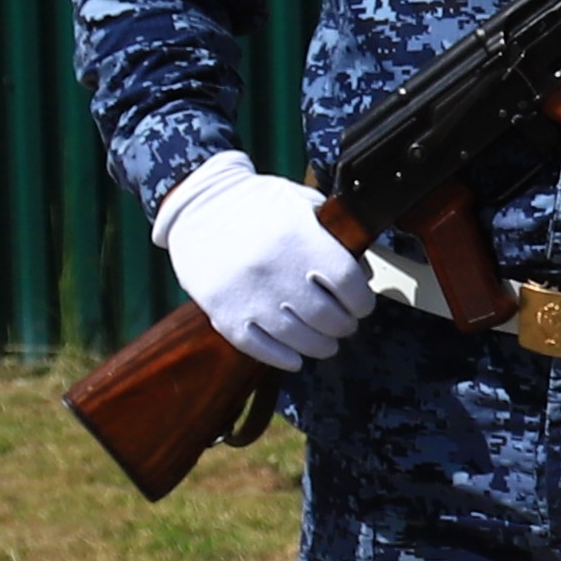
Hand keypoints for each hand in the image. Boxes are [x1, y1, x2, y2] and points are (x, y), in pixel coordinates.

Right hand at [163, 154, 377, 368]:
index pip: (348, 284)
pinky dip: (282, 357)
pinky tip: (295, 357)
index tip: (361, 304)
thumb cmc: (255, 204)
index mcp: (300, 239)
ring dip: (320, 346)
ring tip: (325, 343)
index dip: (362, 301)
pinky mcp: (223, 312)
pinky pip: (259, 347)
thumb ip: (336, 235)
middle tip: (345, 325)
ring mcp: (248, 294)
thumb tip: (364, 274)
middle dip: (344, 326)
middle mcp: (276, 270)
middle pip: (327, 317)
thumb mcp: (301, 202)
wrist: (197, 205)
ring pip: (298, 338)